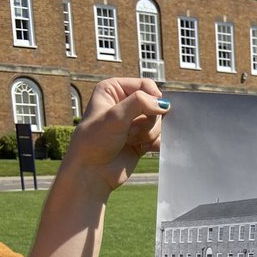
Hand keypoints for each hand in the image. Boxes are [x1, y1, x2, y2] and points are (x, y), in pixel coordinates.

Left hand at [64, 77, 168, 192]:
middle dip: (146, 120)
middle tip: (128, 131)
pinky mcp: (141, 139)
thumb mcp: (116, 116)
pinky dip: (153, 143)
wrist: (92, 172)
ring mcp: (134, 122)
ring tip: (128, 140)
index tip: (152, 109)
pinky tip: (139, 148)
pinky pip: (160, 137)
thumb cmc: (95, 141)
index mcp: (113, 90)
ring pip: (159, 122)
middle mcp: (124, 104)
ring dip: (147, 133)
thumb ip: (141, 103)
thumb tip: (165, 104)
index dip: (152, 97)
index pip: (146, 85)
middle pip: (155, 105)